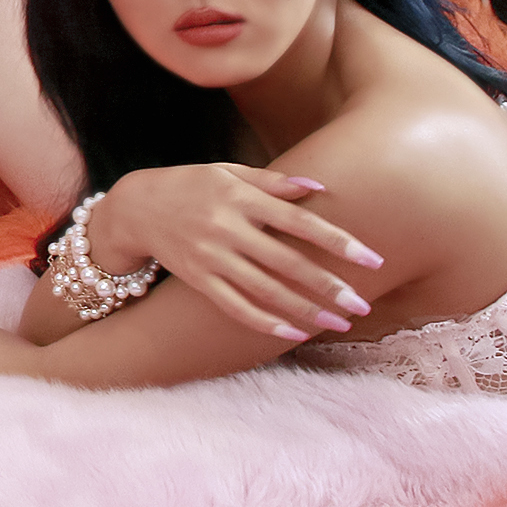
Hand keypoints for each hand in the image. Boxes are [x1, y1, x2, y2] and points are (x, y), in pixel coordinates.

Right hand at [89, 164, 382, 339]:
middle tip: (362, 305)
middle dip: (328, 287)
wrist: (135, 207)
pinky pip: (235, 307)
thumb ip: (273, 182)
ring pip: (266, 291)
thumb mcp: (228, 172)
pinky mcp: (198, 279)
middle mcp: (226, 229)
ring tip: (339, 324)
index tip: (372, 260)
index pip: (299, 222)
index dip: (338, 242)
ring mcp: (211, 257)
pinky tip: (293, 333)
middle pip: (287, 263)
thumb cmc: (190, 185)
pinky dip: (265, 323)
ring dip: (306, 310)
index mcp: (240, 199)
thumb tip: (320, 188)